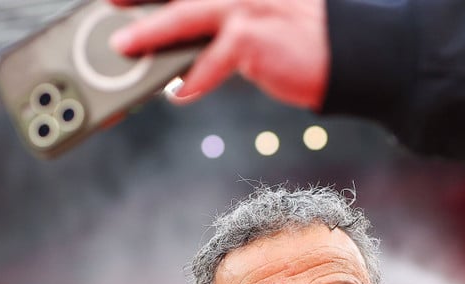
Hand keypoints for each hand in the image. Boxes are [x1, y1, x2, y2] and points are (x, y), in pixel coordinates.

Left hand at [109, 0, 328, 109]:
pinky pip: (213, 60)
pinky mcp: (254, 38)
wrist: (357, 53)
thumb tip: (182, 57)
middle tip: (107, 4)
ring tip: (125, 47)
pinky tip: (181, 93)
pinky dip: (194, 78)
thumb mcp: (263, 23)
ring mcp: (247, 8)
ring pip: (185, 17)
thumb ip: (224, 29)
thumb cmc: (306, 43)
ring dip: (152, 33)